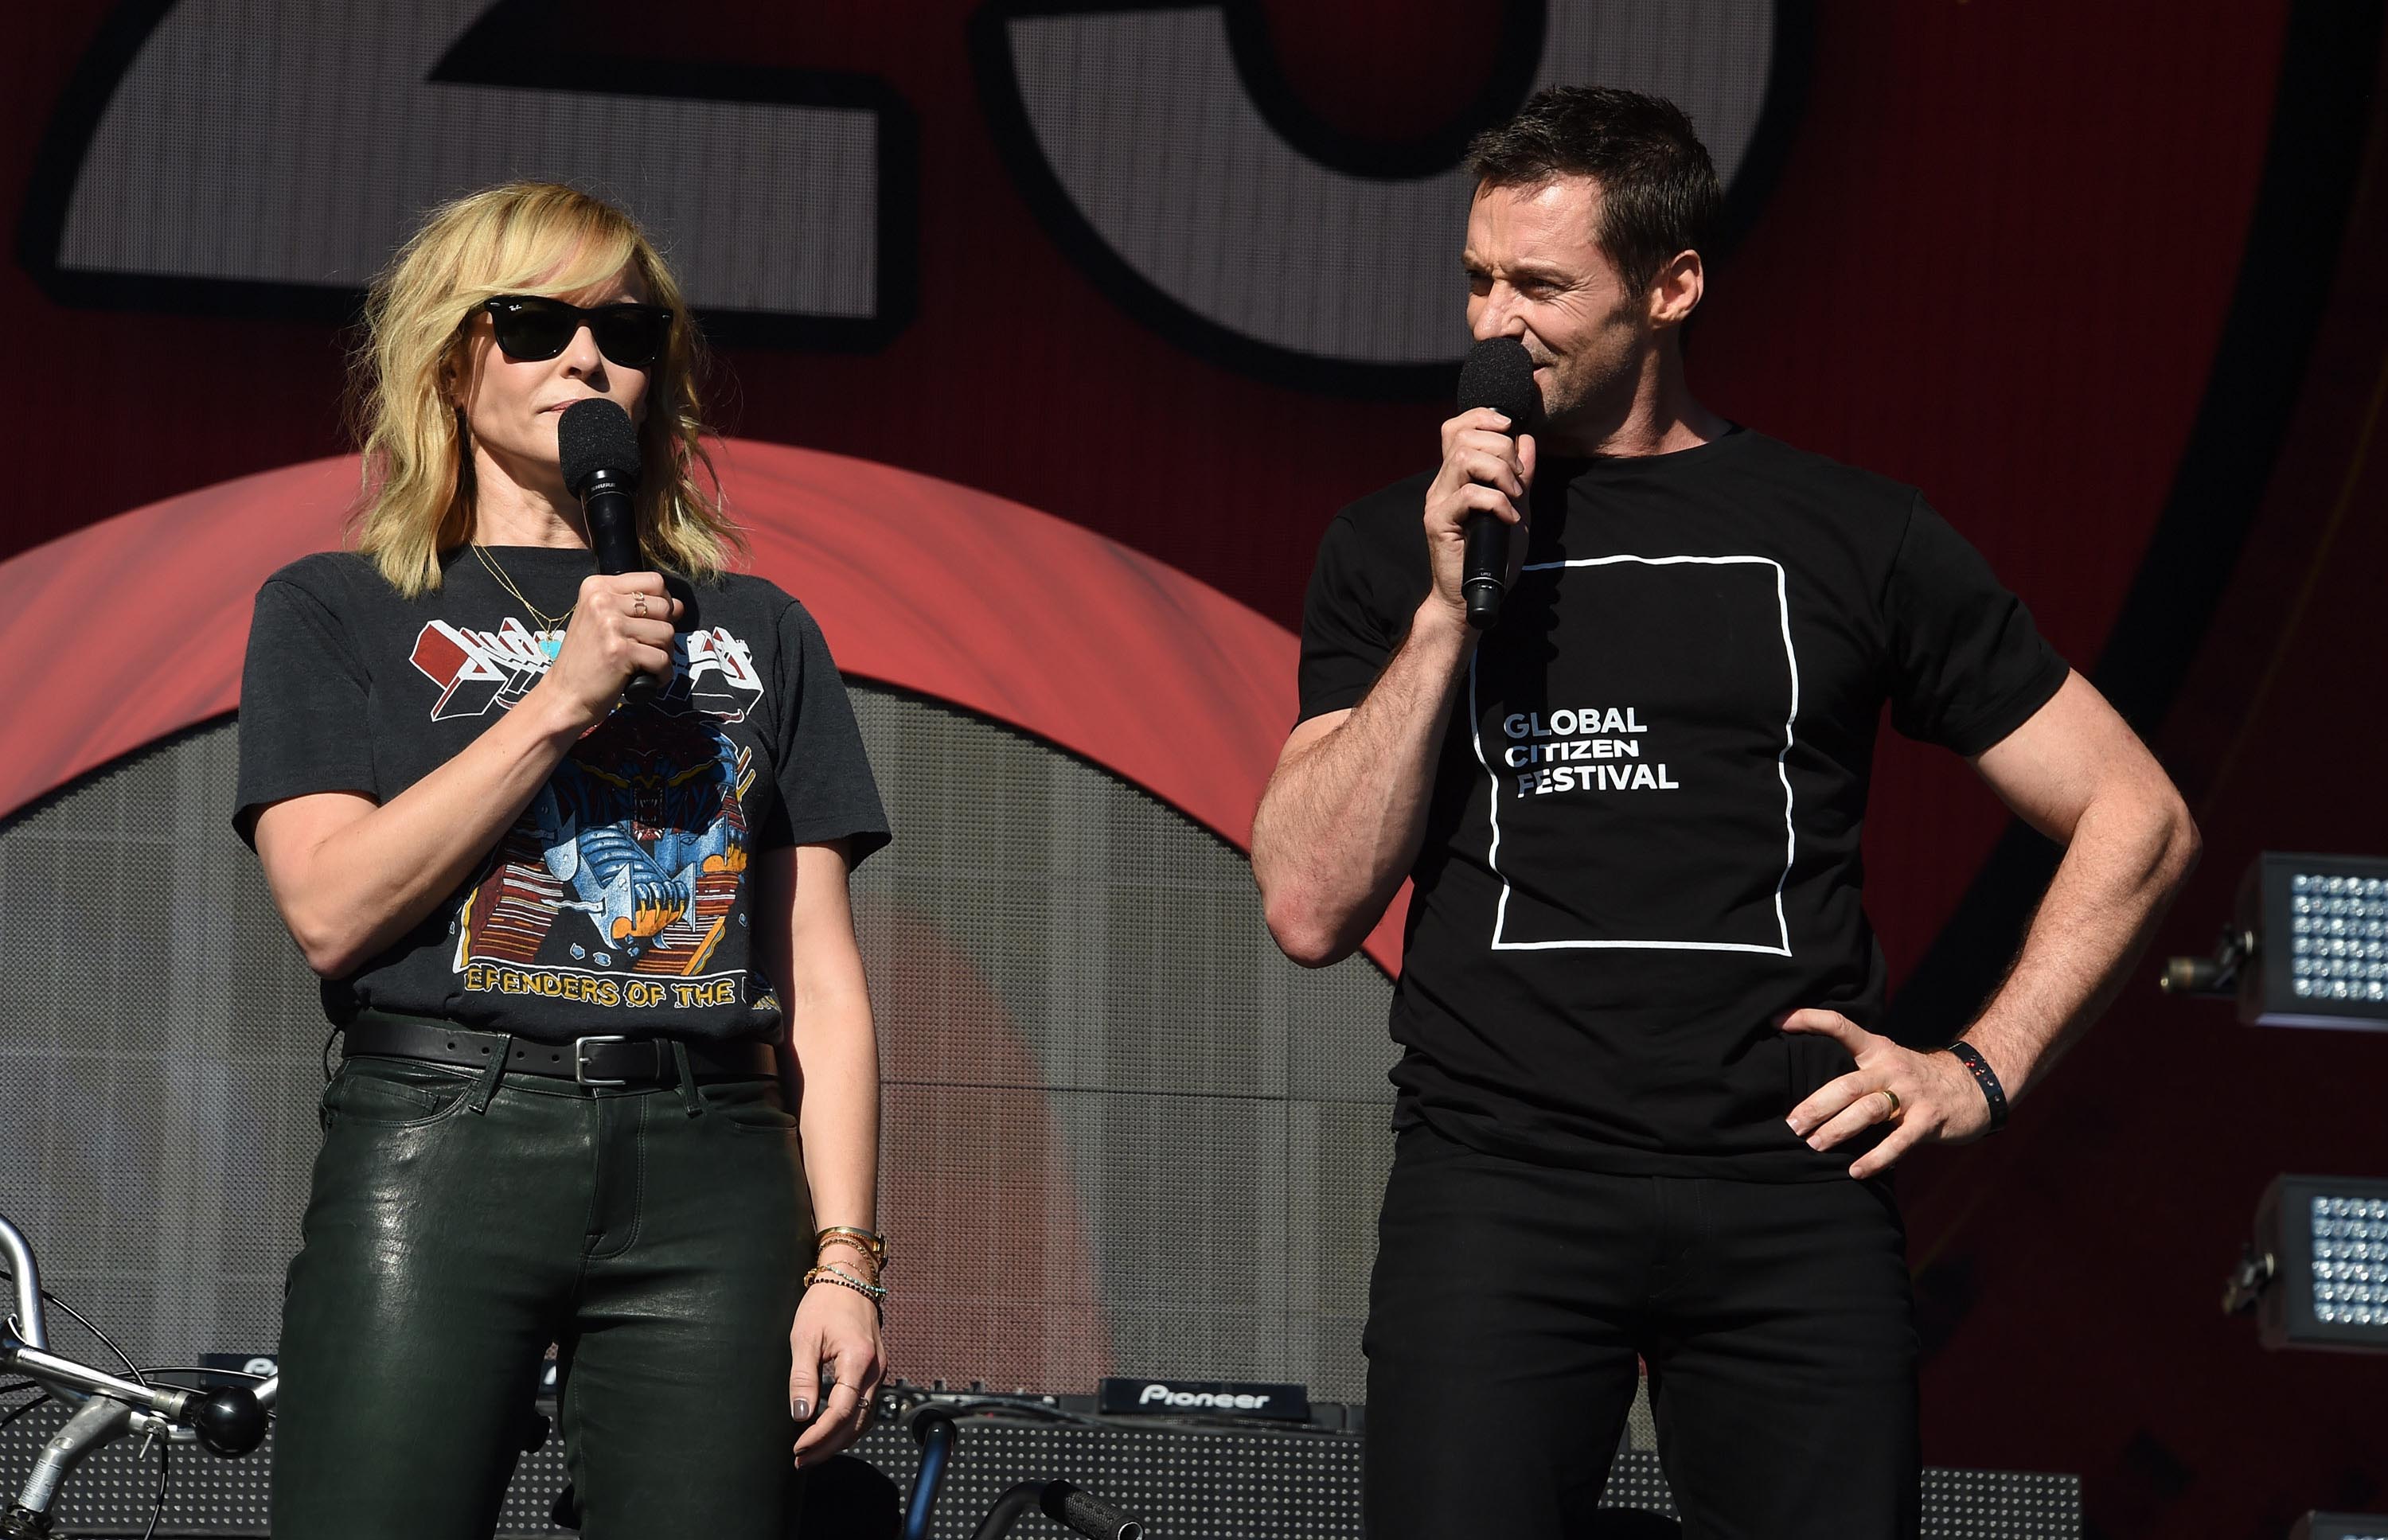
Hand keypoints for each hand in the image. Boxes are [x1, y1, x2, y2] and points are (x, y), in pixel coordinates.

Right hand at [533, 572, 681, 728]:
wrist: (565, 695)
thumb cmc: (587, 660)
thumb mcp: (603, 621)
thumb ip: (637, 608)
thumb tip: (679, 606)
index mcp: (597, 587)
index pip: (654, 581)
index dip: (663, 603)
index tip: (651, 622)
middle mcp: (601, 601)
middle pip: (665, 607)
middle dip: (662, 632)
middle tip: (643, 648)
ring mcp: (610, 625)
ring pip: (667, 633)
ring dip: (662, 654)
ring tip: (640, 663)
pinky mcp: (620, 651)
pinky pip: (663, 659)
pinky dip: (660, 675)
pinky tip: (642, 678)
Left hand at [788, 1276, 885, 1467]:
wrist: (849, 1278)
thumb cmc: (824, 1303)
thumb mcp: (804, 1338)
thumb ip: (803, 1378)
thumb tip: (800, 1415)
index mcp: (858, 1360)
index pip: (842, 1411)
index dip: (820, 1434)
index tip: (798, 1447)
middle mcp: (876, 1369)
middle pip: (857, 1422)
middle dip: (829, 1445)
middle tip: (801, 1459)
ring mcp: (879, 1370)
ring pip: (865, 1418)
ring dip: (839, 1439)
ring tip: (811, 1451)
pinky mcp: (875, 1369)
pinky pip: (866, 1406)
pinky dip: (848, 1424)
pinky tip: (828, 1430)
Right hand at [1422, 407, 1535, 626]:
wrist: (1472, 597)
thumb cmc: (1493, 556)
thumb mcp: (1515, 507)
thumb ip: (1520, 475)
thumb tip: (1526, 439)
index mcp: (1456, 477)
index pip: (1456, 427)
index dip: (1482, 417)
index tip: (1509, 429)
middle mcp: (1442, 485)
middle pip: (1463, 437)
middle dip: (1501, 448)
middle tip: (1518, 478)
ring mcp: (1438, 502)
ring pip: (1463, 458)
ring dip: (1499, 471)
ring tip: (1513, 496)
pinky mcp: (1439, 523)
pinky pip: (1469, 495)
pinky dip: (1496, 501)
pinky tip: (1508, 518)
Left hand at [1780, 1008, 1994, 1178]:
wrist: (1974, 1087)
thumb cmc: (1916, 1080)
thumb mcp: (1888, 1064)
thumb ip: (1856, 1073)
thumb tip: (1807, 1095)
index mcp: (1878, 1051)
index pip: (1842, 1027)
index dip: (1810, 1019)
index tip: (1776, 1021)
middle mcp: (1892, 1069)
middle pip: (1847, 1085)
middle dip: (1816, 1105)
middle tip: (1792, 1124)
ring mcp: (1912, 1095)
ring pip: (1869, 1111)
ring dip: (1839, 1129)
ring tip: (1814, 1145)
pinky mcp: (1929, 1120)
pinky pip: (1898, 1142)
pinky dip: (1876, 1158)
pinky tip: (1856, 1170)